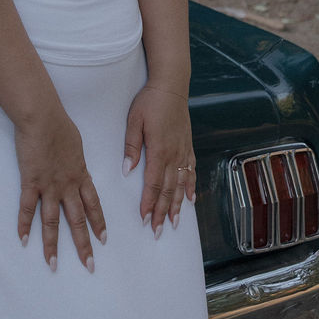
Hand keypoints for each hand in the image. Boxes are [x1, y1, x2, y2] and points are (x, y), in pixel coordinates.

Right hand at [14, 104, 106, 271]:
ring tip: (53, 264)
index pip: (93, 204)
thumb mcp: (76, 144)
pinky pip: (28, 208)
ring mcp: (49, 186)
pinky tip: (23, 240)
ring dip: (53, 244)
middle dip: (84, 244)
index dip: (98, 223)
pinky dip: (24, 225)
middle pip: (77, 220)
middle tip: (89, 265)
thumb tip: (76, 164)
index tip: (103, 240)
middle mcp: (67, 185)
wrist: (43, 117)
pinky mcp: (31, 182)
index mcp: (80, 174)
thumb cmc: (59, 124)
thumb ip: (76, 159)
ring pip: (52, 221)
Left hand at [122, 82, 195, 234]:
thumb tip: (127, 171)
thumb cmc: (149, 102)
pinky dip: (190, 187)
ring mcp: (183, 151)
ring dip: (178, 206)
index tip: (145, 219)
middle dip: (163, 212)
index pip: (153, 184)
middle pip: (168, 190)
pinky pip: (191, 171)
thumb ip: (131, 147)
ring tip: (175, 224)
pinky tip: (190, 200)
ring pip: (181, 185)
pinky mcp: (188, 146)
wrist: (171, 86)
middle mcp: (173, 155)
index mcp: (158, 150)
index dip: (149, 203)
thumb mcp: (133, 120)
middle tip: (158, 232)